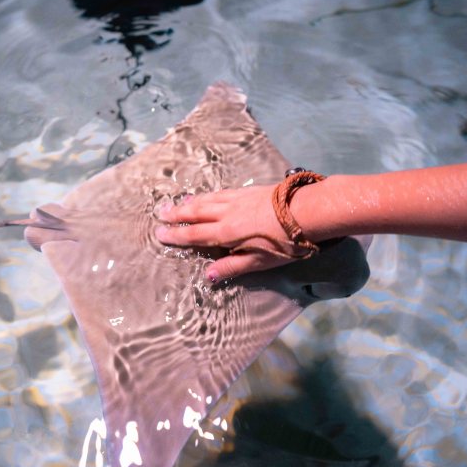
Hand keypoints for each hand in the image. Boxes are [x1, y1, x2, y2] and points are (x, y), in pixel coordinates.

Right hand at [155, 185, 295, 280]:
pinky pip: (221, 192)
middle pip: (196, 212)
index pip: (195, 235)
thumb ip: (232, 266)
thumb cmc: (285, 242)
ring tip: (178, 203)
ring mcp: (237, 199)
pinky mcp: (249, 191)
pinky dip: (208, 194)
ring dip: (190, 202)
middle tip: (160, 213)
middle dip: (177, 214)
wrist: (306, 211)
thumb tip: (207, 275)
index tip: (160, 233)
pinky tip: (207, 195)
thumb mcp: (259, 261)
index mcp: (226, 233)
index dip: (176, 235)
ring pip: (207, 200)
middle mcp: (227, 213)